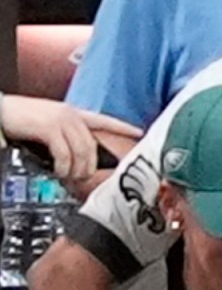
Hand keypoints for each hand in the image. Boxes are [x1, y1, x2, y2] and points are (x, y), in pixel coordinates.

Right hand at [0, 94, 140, 185]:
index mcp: (73, 113)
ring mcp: (60, 120)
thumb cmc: (21, 120)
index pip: (104, 119)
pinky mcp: (49, 128)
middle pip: (93, 146)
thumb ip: (65, 136)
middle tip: (82, 178)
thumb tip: (77, 157)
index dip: (123, 127)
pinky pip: (65, 154)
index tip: (139, 132)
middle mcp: (70, 115)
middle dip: (90, 166)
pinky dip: (64, 167)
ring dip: (77, 170)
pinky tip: (59, 171)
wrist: (0, 111)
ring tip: (69, 176)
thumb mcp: (49, 125)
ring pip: (82, 152)